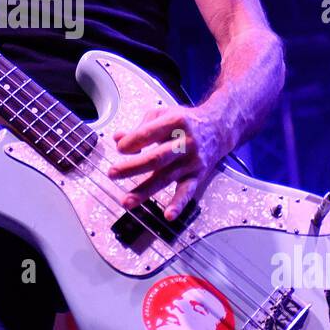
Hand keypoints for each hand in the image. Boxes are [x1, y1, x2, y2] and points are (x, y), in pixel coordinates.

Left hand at [106, 103, 232, 219]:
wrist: (217, 128)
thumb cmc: (184, 122)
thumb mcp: (162, 114)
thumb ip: (139, 127)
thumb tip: (117, 139)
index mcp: (175, 122)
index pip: (149, 133)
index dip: (131, 142)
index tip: (119, 148)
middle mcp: (185, 142)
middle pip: (156, 158)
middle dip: (132, 167)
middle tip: (112, 173)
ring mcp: (191, 161)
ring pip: (166, 178)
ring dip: (144, 191)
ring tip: (126, 201)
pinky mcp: (197, 175)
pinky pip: (187, 191)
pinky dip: (178, 204)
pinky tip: (168, 215)